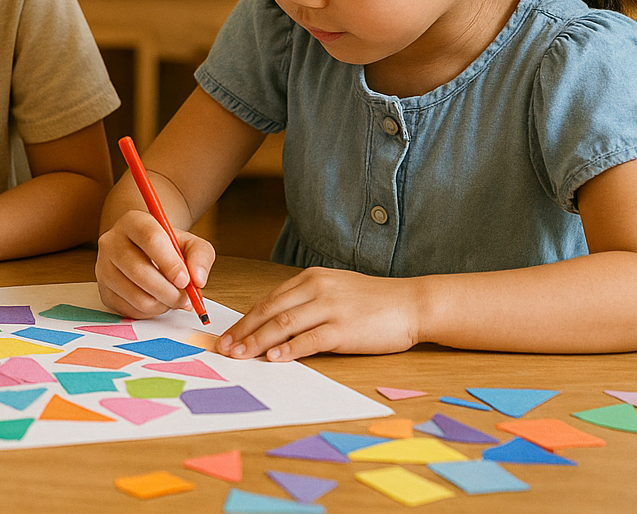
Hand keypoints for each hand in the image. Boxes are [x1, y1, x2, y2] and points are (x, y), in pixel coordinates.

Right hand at [96, 210, 213, 317]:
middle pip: (139, 271)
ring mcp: (103, 267)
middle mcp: (112, 242)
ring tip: (173, 299)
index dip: (170, 263)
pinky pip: (130, 310)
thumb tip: (198, 279)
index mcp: (133, 222)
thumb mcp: (190, 243)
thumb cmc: (167, 247)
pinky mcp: (104, 290)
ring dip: (162, 304)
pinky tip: (159, 301)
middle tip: (185, 298)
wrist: (143, 251)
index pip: (150, 239)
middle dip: (169, 291)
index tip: (185, 280)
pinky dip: (151, 312)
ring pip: (136, 295)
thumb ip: (200, 256)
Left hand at [216, 266, 421, 360]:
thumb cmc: (374, 301)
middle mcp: (317, 289)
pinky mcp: (345, 328)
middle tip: (224, 347)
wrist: (412, 303)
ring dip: (257, 341)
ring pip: (284, 324)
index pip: (269, 299)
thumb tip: (275, 322)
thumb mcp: (334, 290)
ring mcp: (331, 308)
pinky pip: (311, 339)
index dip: (246, 319)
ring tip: (240, 355)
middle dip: (244, 331)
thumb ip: (306, 301)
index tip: (228, 334)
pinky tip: (274, 357)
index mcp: (311, 278)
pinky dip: (289, 349)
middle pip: (270, 311)